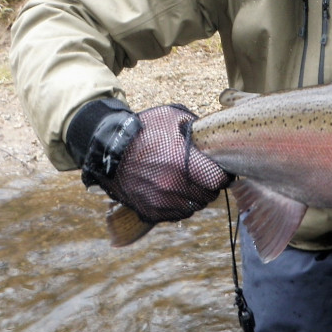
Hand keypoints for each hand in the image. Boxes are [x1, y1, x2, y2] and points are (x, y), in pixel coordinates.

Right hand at [89, 104, 231, 222]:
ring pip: (193, 207)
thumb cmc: (143, 130)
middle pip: (208, 195)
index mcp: (181, 163)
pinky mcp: (149, 211)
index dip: (222, 174)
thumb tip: (213, 136)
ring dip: (195, 196)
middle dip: (209, 185)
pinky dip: (180, 206)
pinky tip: (176, 191)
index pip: (218, 180)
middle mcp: (171, 186)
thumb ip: (196, 127)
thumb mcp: (172, 117)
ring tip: (189, 182)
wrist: (108, 149)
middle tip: (204, 175)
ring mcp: (159, 201)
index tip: (220, 170)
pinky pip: (176, 214)